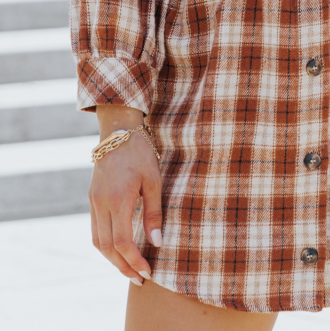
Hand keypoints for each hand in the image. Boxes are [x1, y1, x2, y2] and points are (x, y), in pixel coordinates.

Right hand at [90, 105, 162, 286]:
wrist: (118, 130)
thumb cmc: (141, 153)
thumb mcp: (154, 180)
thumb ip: (154, 213)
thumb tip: (157, 243)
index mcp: (117, 199)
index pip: (122, 242)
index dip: (134, 261)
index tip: (148, 272)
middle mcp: (101, 204)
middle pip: (107, 248)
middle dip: (123, 267)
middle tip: (139, 279)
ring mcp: (93, 202)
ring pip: (98, 241)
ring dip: (112, 259)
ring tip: (129, 269)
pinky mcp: (92, 199)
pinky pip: (95, 230)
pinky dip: (106, 245)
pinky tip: (119, 249)